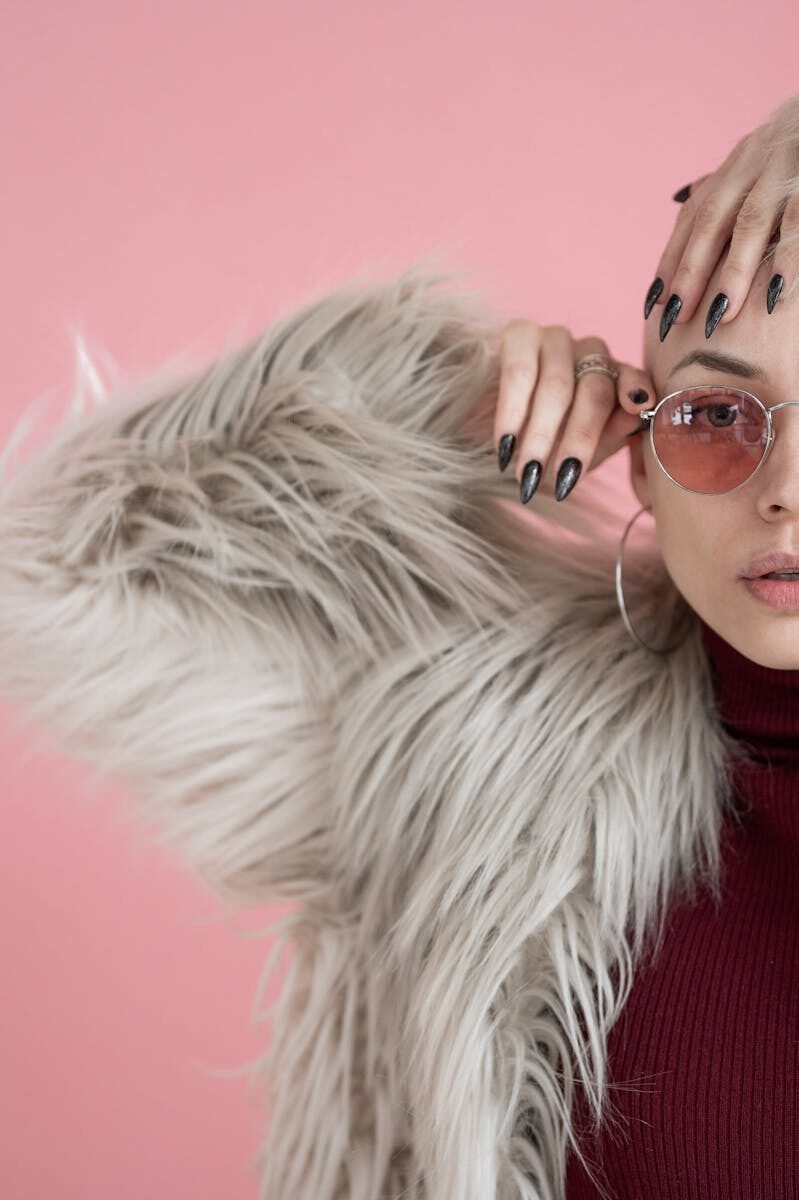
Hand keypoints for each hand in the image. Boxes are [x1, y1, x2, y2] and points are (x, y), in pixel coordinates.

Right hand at [493, 320, 654, 503]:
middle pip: (595, 391)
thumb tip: (636, 414)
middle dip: (579, 438)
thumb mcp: (581, 451)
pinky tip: (505, 444)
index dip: (635, 391)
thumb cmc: (547, 444)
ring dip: (541, 433)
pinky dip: (511, 412)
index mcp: (616, 376)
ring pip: (557, 384)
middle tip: (564, 478)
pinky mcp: (520, 334)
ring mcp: (557, 339)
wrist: (499, 435)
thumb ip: (610, 435)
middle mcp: (591, 351)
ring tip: (529, 472)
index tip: (638, 406)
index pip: (633, 380)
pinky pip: (518, 371)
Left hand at [646, 92, 798, 336]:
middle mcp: (755, 160)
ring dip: (734, 271)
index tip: (653, 302)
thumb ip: (727, 179)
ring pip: (751, 223)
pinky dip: (788, 258)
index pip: (694, 214)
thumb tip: (684, 195)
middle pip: (712, 220)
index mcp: (739, 162)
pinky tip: (776, 294)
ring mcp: (786, 166)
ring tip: (720, 315)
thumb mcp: (761, 152)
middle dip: (690, 271)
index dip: (672, 258)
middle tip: (675, 317)